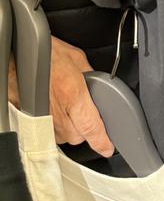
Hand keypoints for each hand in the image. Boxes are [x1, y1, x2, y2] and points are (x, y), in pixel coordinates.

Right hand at [9, 37, 114, 157]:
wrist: (19, 55)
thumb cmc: (44, 52)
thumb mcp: (76, 58)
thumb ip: (90, 76)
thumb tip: (100, 88)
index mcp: (72, 94)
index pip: (91, 127)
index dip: (102, 141)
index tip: (107, 148)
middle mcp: (57, 111)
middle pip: (77, 136)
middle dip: (84, 127)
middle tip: (83, 108)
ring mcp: (42, 119)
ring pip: (62, 136)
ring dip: (68, 126)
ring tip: (66, 104)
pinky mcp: (31, 121)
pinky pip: (48, 130)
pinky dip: (54, 123)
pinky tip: (54, 107)